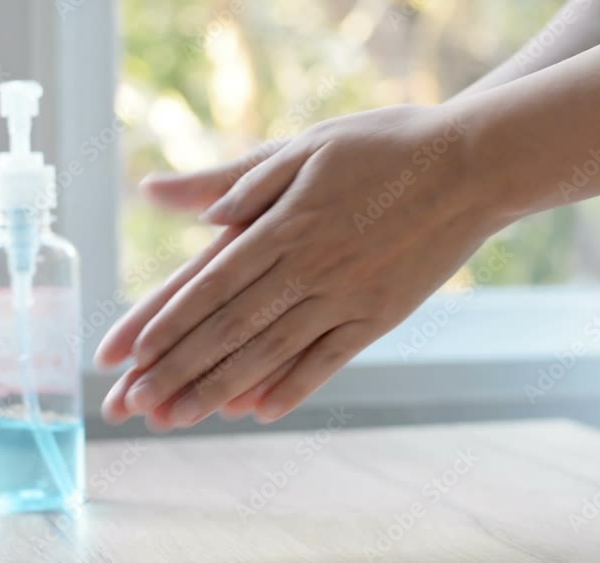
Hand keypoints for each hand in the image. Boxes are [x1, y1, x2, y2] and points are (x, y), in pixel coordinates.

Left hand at [98, 104, 502, 429]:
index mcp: (284, 224)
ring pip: (270, 353)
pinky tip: (258, 413)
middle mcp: (309, 269)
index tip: (126, 355)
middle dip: (176, 368)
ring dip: (219, 388)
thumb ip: (241, 180)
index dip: (164, 321)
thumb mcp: (307, 146)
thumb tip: (179, 204)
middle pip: (230, 328)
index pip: (209, 283)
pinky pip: (328, 362)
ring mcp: (345, 298)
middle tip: (132, 404)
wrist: (473, 166)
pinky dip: (292, 389)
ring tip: (178, 418)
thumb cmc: (386, 146)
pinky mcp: (379, 317)